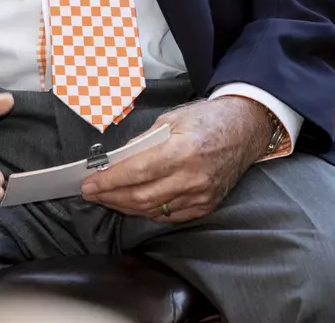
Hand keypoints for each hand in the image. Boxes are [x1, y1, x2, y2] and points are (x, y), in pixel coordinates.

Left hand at [81, 97, 274, 222]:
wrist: (246, 128)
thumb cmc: (208, 119)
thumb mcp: (172, 119)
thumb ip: (144, 142)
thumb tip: (117, 160)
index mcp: (183, 149)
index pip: (136, 172)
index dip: (108, 181)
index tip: (88, 184)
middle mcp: (193, 176)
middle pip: (140, 197)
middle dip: (110, 197)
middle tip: (92, 193)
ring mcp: (201, 194)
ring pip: (152, 210)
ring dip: (125, 206)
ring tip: (109, 198)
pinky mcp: (206, 204)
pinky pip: (169, 215)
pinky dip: (148, 211)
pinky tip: (135, 203)